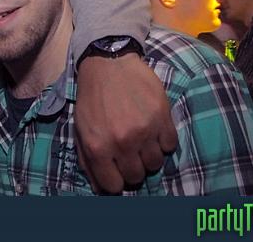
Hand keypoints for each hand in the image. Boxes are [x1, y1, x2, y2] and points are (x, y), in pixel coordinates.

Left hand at [74, 53, 177, 192]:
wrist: (108, 63)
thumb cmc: (92, 98)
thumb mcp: (81, 129)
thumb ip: (89, 160)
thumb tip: (101, 188)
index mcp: (98, 147)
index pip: (113, 186)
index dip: (116, 180)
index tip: (117, 171)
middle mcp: (121, 142)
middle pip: (137, 176)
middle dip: (132, 166)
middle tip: (129, 151)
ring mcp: (144, 130)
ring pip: (155, 163)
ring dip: (149, 154)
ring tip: (141, 137)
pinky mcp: (163, 117)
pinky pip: (170, 145)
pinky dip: (163, 140)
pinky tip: (153, 127)